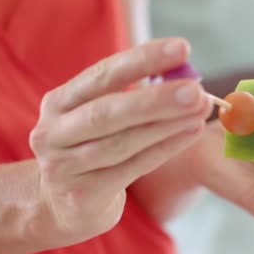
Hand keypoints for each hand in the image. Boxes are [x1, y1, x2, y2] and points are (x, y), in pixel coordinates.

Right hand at [28, 38, 211, 242]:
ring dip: (166, 125)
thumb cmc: (93, 150)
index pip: (101, 75)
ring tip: (200, 110)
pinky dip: (164, 149)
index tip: (181, 48)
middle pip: (107, 112)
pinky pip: (132, 168)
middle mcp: (53, 132)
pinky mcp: (81, 195)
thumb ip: (132, 96)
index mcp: (59, 102)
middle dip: (155, 99)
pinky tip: (190, 133)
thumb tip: (185, 76)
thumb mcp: (100, 118)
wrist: (63, 205)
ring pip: (122, 143)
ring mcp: (63, 167)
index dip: (142, 60)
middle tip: (195, 90)